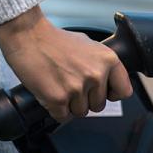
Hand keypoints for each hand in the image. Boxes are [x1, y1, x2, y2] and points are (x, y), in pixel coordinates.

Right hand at [0, 6, 132, 120]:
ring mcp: (77, 88)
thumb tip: (108, 80)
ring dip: (70, 105)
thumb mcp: (88, 45)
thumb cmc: (54, 40)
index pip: (124, 91)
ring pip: (81, 113)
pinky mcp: (58, 99)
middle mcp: (96, 75)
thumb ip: (101, 64)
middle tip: (71, 84)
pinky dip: (55, 109)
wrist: (28, 36)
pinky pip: (62, 116)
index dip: (112, 94)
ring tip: (59, 85)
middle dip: (85, 99)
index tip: (104, 92)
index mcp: (108, 60)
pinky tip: (50, 92)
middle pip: (99, 106)